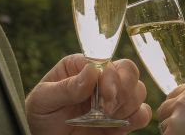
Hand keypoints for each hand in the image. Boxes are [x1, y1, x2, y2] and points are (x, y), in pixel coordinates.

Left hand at [25, 54, 150, 134]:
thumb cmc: (41, 116)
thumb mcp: (43, 99)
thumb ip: (66, 87)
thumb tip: (92, 71)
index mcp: (81, 66)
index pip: (106, 60)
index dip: (110, 76)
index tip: (104, 97)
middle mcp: (101, 78)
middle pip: (129, 70)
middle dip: (122, 90)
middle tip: (107, 110)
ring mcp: (113, 98)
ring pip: (139, 90)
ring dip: (128, 105)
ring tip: (107, 119)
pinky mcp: (121, 119)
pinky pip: (143, 113)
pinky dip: (138, 117)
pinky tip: (121, 125)